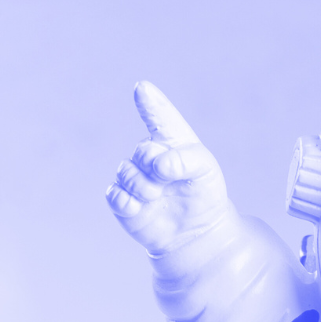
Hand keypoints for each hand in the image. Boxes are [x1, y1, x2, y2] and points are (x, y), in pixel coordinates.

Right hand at [106, 82, 230, 255]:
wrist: (198, 232)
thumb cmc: (203, 194)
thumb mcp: (206, 172)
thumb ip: (186, 159)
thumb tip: (159, 165)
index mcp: (170, 140)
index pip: (159, 117)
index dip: (150, 104)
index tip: (142, 89)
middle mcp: (148, 155)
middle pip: (143, 152)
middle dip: (155, 167)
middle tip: (167, 181)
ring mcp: (133, 177)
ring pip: (126, 173)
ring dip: (143, 187)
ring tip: (158, 196)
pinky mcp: (123, 201)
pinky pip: (114, 196)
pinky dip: (126, 202)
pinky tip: (138, 208)